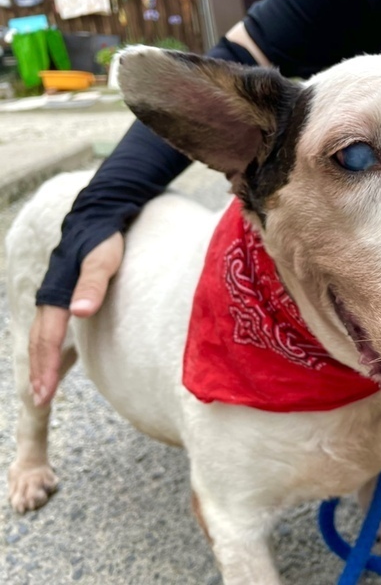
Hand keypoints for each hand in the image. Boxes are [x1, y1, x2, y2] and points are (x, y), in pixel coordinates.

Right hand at [29, 233, 124, 405]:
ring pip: (41, 336)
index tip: (44, 393)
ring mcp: (55, 297)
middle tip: (41, 401)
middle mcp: (50, 298)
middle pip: (38, 342)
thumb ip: (93, 284)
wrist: (98, 216)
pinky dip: (48, 348)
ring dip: (41, 363)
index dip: (45, 366)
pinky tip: (56, 362)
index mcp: (56, 294)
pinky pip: (50, 329)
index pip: (46, 338)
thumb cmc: (104, 239)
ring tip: (44, 390)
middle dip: (39, 372)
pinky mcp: (64, 296)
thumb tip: (79, 312)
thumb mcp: (104, 260)